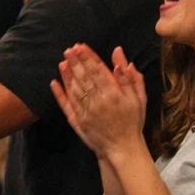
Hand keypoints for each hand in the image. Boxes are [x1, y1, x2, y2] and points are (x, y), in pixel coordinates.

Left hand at [51, 44, 146, 161]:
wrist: (124, 148)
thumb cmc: (133, 121)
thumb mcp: (139, 98)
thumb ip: (129, 76)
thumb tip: (119, 54)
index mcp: (114, 94)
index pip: (98, 70)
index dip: (88, 57)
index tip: (80, 47)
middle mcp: (98, 101)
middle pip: (84, 77)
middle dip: (75, 62)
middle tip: (68, 50)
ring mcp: (86, 112)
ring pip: (74, 89)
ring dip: (67, 75)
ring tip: (63, 61)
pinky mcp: (79, 122)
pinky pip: (67, 105)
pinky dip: (60, 93)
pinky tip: (55, 82)